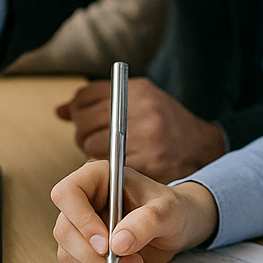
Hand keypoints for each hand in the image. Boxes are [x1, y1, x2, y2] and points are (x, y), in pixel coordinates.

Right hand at [51, 161, 218, 262]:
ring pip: (67, 249)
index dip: (81, 219)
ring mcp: (83, 223)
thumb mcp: (168, 211)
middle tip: (119, 262)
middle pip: (64, 227)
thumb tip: (118, 244)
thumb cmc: (174, 209)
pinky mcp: (86, 245)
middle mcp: (85, 199)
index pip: (68, 193)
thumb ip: (146, 222)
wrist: (179, 227)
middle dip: (90, 252)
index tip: (105, 243)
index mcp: (99, 177)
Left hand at [56, 77, 226, 182]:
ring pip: (92, 148)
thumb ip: (100, 101)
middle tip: (92, 137)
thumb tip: (61, 110)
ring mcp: (145, 139)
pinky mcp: (147, 164)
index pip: (85, 98)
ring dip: (93, 153)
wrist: (201, 147)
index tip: (80, 116)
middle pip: (85, 123)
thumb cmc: (165, 122)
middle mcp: (142, 112)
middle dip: (83, 133)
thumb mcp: (139, 99)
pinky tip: (117, 167)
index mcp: (138, 91)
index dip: (77, 109)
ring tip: (107, 153)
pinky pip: (108, 168)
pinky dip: (107, 171)